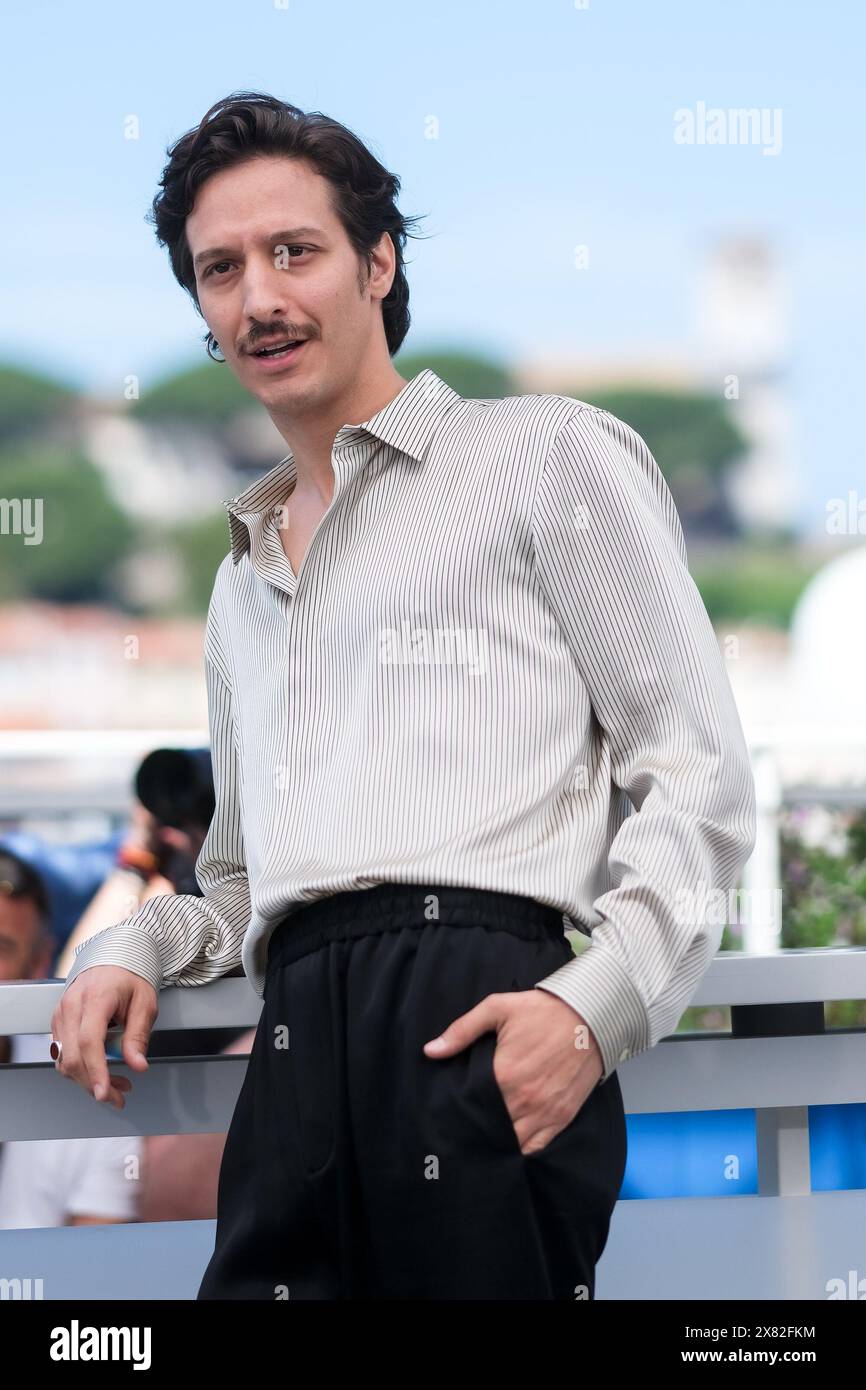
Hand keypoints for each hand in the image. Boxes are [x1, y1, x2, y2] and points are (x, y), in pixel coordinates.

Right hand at [49, 966, 157, 1109]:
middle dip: (94, 1084)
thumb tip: (138, 1065)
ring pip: (64, 1060)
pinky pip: (63, 1054)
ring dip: (88, 1079)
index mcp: (95, 998)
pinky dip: (81, 1068)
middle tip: (119, 1096)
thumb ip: (138, 1035)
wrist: (113, 957)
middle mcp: (72, 1006)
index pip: (89, 1041)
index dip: (96, 1071)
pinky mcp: (58, 1022)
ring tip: (117, 1084)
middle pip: (73, 1057)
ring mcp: (61, 1014)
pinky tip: (101, 1072)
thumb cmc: (130, 977)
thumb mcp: (145, 1003)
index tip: (104, 1092)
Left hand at [423, 989, 602, 1153]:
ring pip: (512, 1143)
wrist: (590, 1015)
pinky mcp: (562, 1117)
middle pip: (490, 1129)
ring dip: (498, 1142)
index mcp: (504, 1075)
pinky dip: (522, 1149)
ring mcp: (545, 1112)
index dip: (459, 1112)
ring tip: (484, 1138)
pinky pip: (537, 1146)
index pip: (472, 1107)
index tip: (449, 1114)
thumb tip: (430, 1050)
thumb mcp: (497, 1008)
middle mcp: (524, 1100)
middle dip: (476, 1129)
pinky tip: (510, 1144)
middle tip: (462, 1129)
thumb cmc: (543, 1011)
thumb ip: (461, 1030)